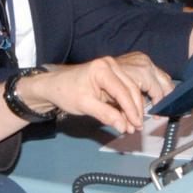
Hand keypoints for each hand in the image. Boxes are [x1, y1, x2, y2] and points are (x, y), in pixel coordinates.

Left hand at [21, 56, 172, 133]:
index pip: (122, 90)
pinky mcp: (114, 76)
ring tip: (133, 125)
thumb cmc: (66, 92)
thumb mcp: (84, 105)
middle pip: (131, 89)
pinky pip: (126, 91)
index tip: (136, 124)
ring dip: (134, 109)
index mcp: (102, 68)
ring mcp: (114, 69)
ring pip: (132, 90)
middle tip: (136, 127)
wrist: (55, 85)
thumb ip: (105, 115)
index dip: (131, 109)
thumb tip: (124, 126)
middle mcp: (111, 64)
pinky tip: (129, 118)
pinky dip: (128, 105)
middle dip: (136, 110)